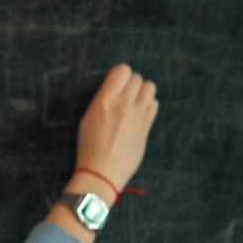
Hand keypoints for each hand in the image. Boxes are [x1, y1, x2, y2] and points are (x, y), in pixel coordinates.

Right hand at [76, 63, 158, 192]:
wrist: (102, 172)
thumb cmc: (89, 146)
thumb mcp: (88, 118)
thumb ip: (103, 101)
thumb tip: (116, 90)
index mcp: (105, 100)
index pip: (123, 70)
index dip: (120, 75)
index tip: (116, 84)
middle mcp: (124, 104)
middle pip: (137, 78)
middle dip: (130, 84)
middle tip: (124, 95)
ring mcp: (138, 115)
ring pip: (150, 87)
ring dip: (142, 92)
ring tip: (134, 102)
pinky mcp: (147, 126)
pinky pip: (154, 104)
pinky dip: (148, 105)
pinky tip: (139, 114)